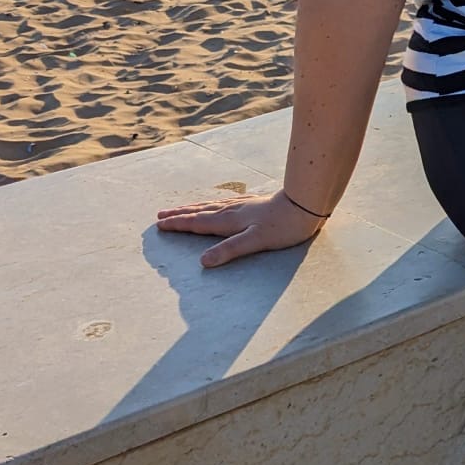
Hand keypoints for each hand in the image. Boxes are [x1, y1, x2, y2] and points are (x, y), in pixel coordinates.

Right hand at [155, 188, 328, 267]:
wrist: (304, 205)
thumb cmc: (283, 226)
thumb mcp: (255, 242)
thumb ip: (229, 250)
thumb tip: (203, 261)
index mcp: (228, 221)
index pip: (197, 223)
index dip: (178, 224)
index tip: (159, 224)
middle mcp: (231, 211)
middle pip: (199, 213)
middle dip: (179, 215)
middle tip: (160, 216)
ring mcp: (241, 205)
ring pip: (210, 206)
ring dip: (192, 208)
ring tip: (179, 209)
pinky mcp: (252, 203)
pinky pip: (223, 203)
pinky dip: (211, 204)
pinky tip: (215, 204)